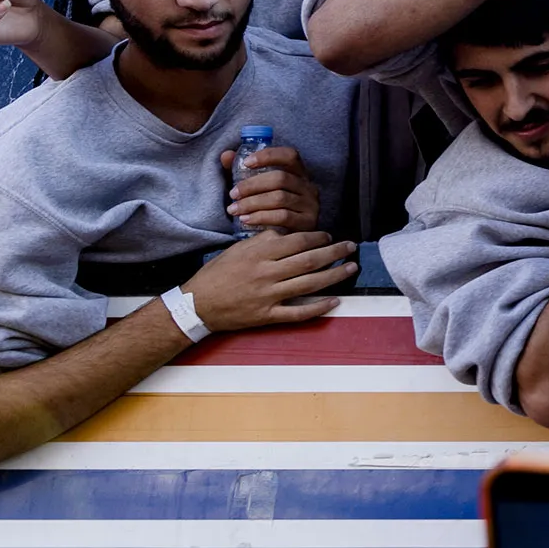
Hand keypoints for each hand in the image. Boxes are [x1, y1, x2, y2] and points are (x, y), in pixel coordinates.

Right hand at [185, 229, 357, 332]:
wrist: (197, 304)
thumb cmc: (218, 274)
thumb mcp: (237, 249)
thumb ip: (263, 241)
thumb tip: (288, 232)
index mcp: (258, 253)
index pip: (297, 241)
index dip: (318, 238)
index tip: (329, 236)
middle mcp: (266, 273)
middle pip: (309, 260)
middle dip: (335, 253)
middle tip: (351, 247)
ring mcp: (268, 295)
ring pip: (309, 284)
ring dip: (334, 276)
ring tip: (351, 268)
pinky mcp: (268, 315)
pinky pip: (298, 312)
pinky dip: (318, 307)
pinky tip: (335, 301)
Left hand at [220, 144, 320, 233]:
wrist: (283, 241)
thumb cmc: (268, 210)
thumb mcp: (254, 189)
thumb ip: (240, 171)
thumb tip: (226, 155)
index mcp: (298, 173)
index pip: (289, 155)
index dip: (268, 155)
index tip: (246, 163)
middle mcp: (309, 187)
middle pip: (281, 178)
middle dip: (252, 185)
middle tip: (233, 194)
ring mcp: (311, 205)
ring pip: (280, 198)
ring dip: (252, 203)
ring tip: (234, 209)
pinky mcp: (308, 223)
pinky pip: (283, 216)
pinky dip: (260, 217)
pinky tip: (245, 220)